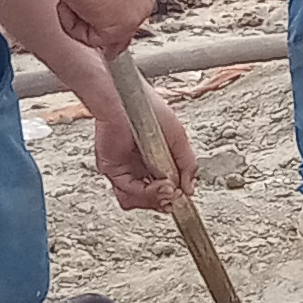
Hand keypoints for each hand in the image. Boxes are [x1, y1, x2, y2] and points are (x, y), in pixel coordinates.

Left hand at [91, 82, 193, 212]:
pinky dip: (145, 193)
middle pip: (150, 199)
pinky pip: (127, 192)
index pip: (163, 189)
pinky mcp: (113, 170)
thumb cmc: (150, 110)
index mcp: (154, 161)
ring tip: (168, 190)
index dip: (173, 197)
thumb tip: (189, 189)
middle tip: (176, 195)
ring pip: (137, 200)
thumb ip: (187, 165)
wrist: (128, 101)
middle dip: (166, 201)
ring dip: (156, 200)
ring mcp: (124, 170)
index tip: (183, 197)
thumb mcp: (179, 139)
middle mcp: (138, 168)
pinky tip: (160, 185)